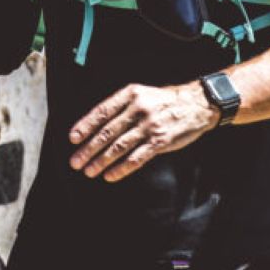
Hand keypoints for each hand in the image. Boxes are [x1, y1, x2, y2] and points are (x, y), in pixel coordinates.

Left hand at [68, 81, 219, 182]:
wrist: (196, 104)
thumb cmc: (164, 101)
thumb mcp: (141, 94)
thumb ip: (121, 107)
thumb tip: (96, 126)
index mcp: (130, 94)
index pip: (102, 112)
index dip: (85, 126)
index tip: (73, 138)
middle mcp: (138, 109)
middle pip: (107, 132)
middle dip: (88, 149)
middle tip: (75, 161)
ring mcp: (149, 126)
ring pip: (119, 147)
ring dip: (101, 161)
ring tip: (89, 171)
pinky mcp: (160, 141)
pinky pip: (136, 158)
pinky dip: (121, 169)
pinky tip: (111, 176)